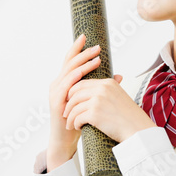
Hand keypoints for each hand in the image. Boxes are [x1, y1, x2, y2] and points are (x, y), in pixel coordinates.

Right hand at [47, 34, 102, 165]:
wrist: (66, 139)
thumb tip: (119, 75)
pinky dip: (74, 77)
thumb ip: (101, 86)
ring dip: (82, 63)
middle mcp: (57, 84)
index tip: (86, 36)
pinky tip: (82, 71)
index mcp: (64, 82)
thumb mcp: (91, 100)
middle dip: (83, 53)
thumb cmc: (79, 119)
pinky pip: (65, 86)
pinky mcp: (56, 102)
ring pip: (68, 72)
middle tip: (97, 46)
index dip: (77, 48)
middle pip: (69, 62)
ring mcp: (55, 92)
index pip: (70, 61)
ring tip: (96, 58)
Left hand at [63, 70, 157, 143]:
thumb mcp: (120, 96)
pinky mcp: (95, 113)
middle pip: (75, 93)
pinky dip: (75, 123)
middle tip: (66, 114)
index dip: (72, 93)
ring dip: (70, 117)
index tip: (70, 102)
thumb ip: (107, 92)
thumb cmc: (130, 118)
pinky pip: (77, 117)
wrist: (138, 130)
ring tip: (71, 124)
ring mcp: (98, 100)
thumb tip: (93, 93)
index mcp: (108, 83)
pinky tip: (77, 127)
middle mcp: (102, 88)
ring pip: (74, 106)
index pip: (82, 84)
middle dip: (68, 104)